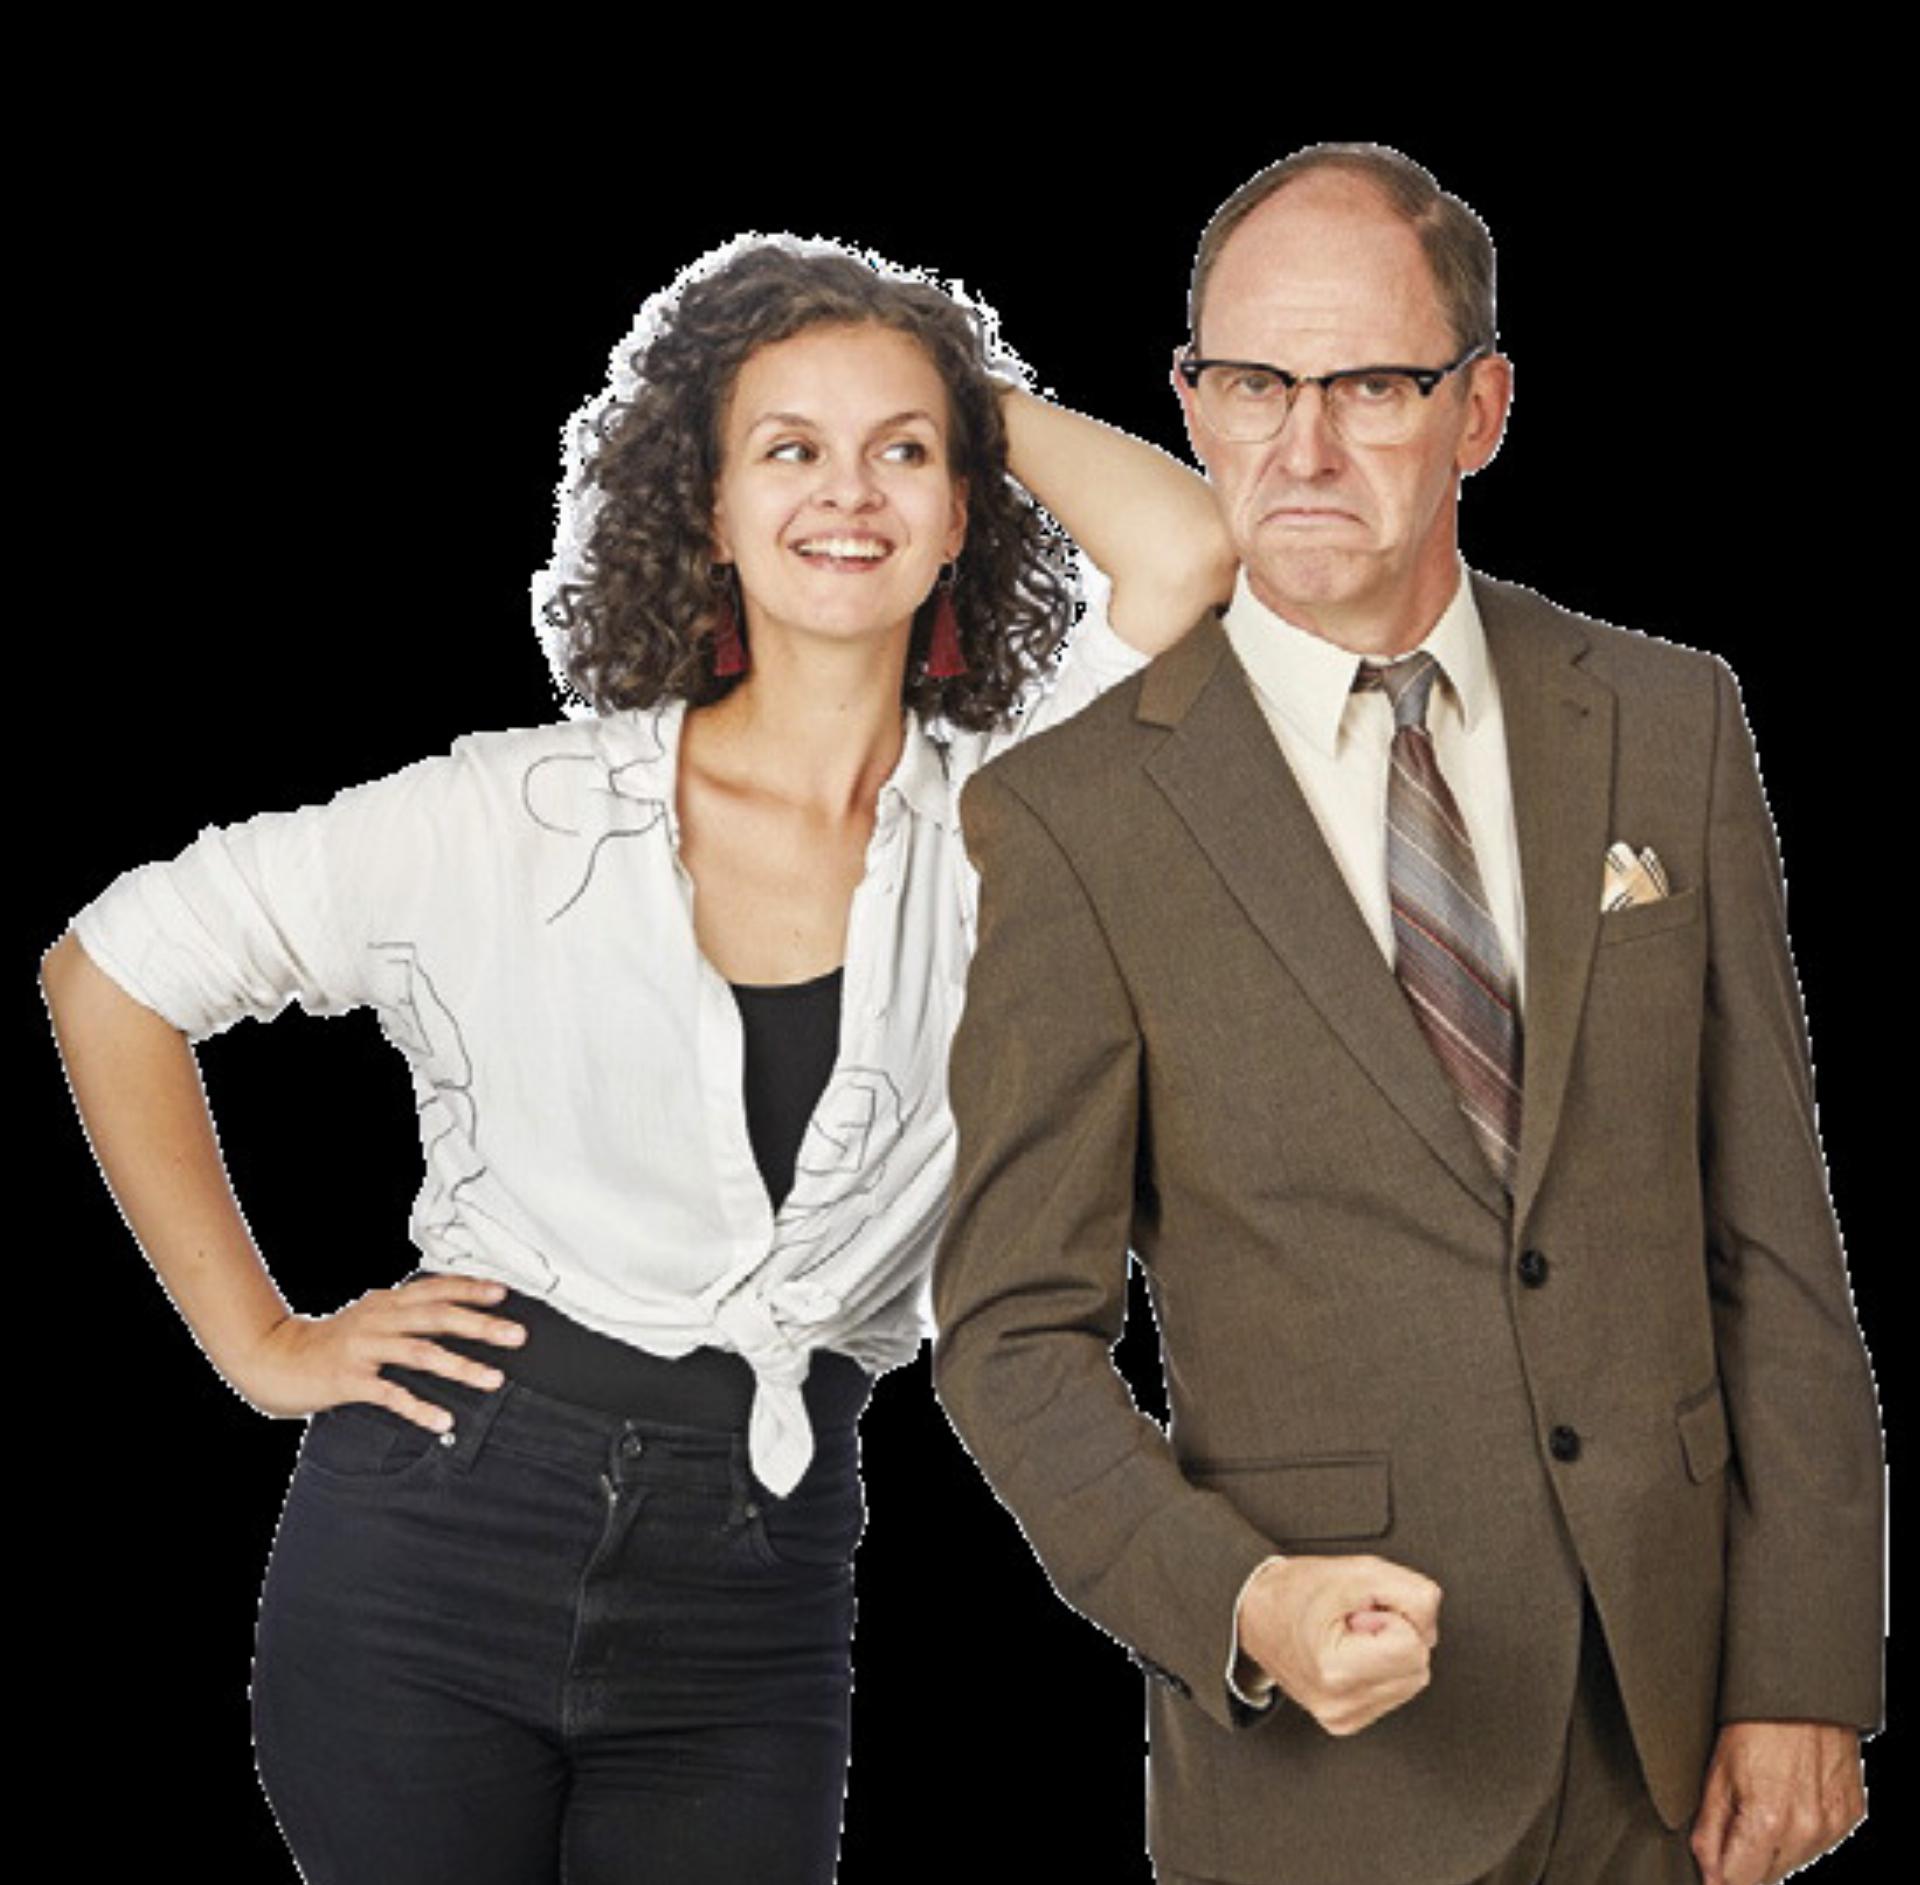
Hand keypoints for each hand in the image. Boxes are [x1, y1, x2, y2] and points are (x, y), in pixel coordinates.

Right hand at [231, 1275, 526, 1432]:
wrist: (273, 1358)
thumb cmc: (328, 1342)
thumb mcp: (369, 1317)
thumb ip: (404, 1312)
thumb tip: (448, 1306)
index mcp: (385, 1302)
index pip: (435, 1288)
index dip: (470, 1288)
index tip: (503, 1293)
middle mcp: (378, 1319)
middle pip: (436, 1316)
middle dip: (480, 1324)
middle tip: (516, 1335)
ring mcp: (363, 1349)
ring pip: (420, 1353)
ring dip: (461, 1366)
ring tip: (493, 1379)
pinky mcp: (348, 1380)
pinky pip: (390, 1394)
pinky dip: (420, 1406)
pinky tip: (444, 1419)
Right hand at [1235, 1554, 1441, 1735]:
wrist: (1254, 1613)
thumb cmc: (1295, 1592)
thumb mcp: (1358, 1571)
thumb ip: (1413, 1592)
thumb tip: (1431, 1624)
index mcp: (1337, 1670)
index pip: (1413, 1646)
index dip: (1394, 1616)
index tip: (1363, 1610)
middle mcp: (1340, 1705)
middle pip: (1418, 1667)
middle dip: (1396, 1634)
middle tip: (1357, 1619)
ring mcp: (1342, 1718)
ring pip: (1410, 1681)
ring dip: (1390, 1651)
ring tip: (1352, 1635)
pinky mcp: (1346, 1722)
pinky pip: (1393, 1692)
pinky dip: (1380, 1668)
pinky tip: (1351, 1653)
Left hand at [1689, 1721, 1864, 1884]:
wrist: (1803, 1692)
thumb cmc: (1753, 1724)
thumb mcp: (1717, 1773)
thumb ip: (1710, 1832)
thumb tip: (1708, 1875)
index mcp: (1768, 1822)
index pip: (1739, 1882)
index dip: (1719, 1876)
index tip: (1711, 1864)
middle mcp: (1805, 1831)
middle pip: (1767, 1876)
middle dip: (1745, 1859)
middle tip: (1735, 1817)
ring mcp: (1832, 1826)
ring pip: (1794, 1862)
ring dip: (1774, 1846)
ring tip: (1763, 1800)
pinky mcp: (1849, 1816)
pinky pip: (1819, 1842)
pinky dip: (1801, 1830)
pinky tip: (1789, 1797)